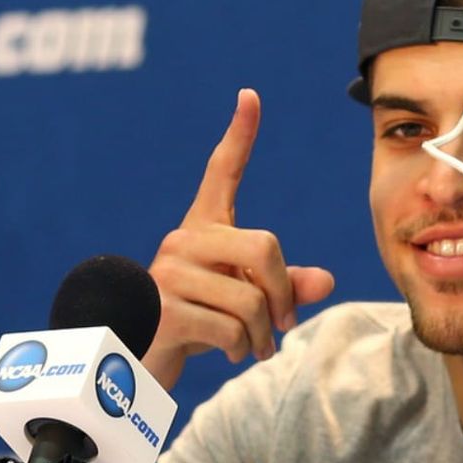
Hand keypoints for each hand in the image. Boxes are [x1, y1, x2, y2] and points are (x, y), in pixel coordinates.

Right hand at [144, 88, 334, 389]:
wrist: (137, 367)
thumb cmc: (198, 327)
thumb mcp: (246, 302)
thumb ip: (285, 287)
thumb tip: (325, 280)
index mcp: (204, 229)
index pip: (222, 172)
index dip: (239, 134)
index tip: (250, 95)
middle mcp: (183, 240)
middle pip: (264, 247)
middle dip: (283, 293)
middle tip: (284, 324)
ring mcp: (168, 273)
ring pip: (251, 300)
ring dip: (263, 335)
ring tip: (254, 347)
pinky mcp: (162, 310)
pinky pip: (230, 329)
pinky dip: (242, 350)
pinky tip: (230, 354)